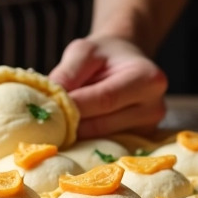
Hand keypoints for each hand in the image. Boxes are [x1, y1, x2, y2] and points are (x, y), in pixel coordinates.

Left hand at [49, 37, 166, 138]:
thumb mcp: (84, 51)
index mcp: (147, 79)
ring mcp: (149, 128)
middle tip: (43, 123)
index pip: (105, 99)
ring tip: (56, 124)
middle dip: (71, 124)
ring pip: (102, 138)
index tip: (46, 109)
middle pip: (103, 123)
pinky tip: (72, 132)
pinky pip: (107, 145)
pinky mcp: (140, 141)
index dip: (74, 107)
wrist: (125, 62)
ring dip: (76, 134)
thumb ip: (68, 73)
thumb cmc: (105, 54)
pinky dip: (86, 141)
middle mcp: (154, 107)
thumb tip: (50, 101)